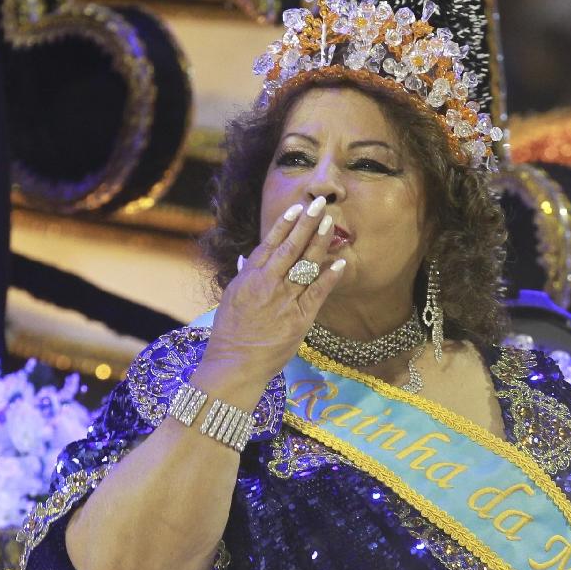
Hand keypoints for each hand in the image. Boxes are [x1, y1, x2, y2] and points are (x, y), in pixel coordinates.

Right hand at [199, 196, 346, 387]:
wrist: (235, 364)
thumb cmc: (231, 333)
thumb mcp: (231, 299)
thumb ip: (243, 276)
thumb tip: (247, 258)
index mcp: (249, 278)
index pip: (269, 244)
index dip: (284, 224)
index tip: (296, 208)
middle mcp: (267, 284)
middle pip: (290, 248)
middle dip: (306, 224)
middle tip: (319, 204)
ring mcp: (284, 301)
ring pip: (305, 265)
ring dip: (319, 242)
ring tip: (329, 224)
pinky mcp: (299, 319)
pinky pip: (318, 292)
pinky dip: (329, 276)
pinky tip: (340, 261)